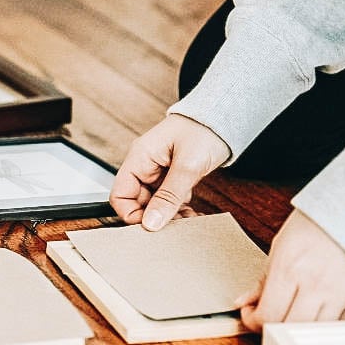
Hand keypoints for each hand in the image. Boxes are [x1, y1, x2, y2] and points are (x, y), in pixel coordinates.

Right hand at [110, 114, 230, 229]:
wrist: (224, 118)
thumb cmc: (204, 129)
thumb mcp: (187, 166)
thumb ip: (168, 196)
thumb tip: (151, 223)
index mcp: (139, 158)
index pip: (120, 195)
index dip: (131, 214)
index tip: (151, 226)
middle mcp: (145, 166)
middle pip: (138, 204)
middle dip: (155, 218)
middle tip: (176, 226)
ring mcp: (158, 173)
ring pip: (154, 205)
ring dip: (170, 217)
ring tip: (188, 220)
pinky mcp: (172, 178)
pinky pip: (168, 201)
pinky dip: (179, 210)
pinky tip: (191, 214)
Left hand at [238, 209, 344, 330]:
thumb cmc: (315, 224)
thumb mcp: (280, 247)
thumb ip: (262, 280)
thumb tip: (244, 302)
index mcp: (289, 268)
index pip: (267, 314)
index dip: (253, 322)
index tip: (251, 315)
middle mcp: (315, 283)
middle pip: (289, 327)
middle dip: (271, 329)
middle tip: (267, 319)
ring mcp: (339, 292)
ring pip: (314, 332)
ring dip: (297, 329)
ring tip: (290, 316)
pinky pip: (338, 326)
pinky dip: (323, 326)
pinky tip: (314, 314)